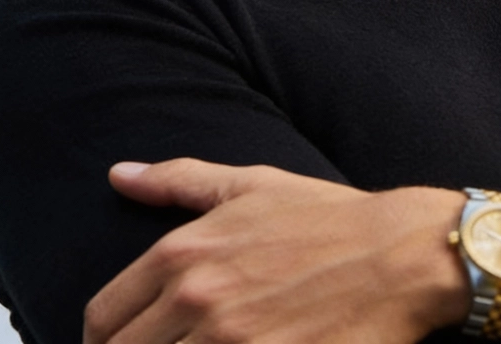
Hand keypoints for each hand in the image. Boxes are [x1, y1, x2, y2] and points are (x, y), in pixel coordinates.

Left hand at [83, 158, 468, 343]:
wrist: (399, 254)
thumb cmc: (327, 218)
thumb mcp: (252, 185)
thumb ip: (179, 180)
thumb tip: (120, 174)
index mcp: (184, 252)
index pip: (102, 318)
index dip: (102, 339)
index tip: (129, 342)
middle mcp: (198, 299)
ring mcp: (233, 343)